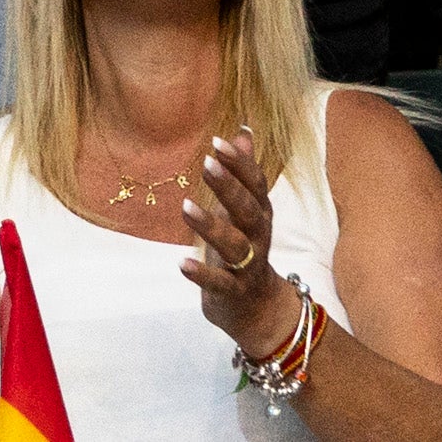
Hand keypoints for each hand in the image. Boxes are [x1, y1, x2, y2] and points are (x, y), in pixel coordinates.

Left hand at [177, 124, 301, 363]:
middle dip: (230, 187)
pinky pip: (220, 284)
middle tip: (207, 163)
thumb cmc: (245, 249)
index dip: (240, 164)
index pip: (256, 185)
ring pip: (235, 246)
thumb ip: (244, 172)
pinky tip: (181, 263)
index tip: (218, 142)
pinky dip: (202, 274)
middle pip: (249, 210)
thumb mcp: (245, 210)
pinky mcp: (234, 293)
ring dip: (212, 227)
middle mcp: (258, 238)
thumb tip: (243, 131)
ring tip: (186, 207)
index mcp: (260, 214)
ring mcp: (248, 267)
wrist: (259, 310)